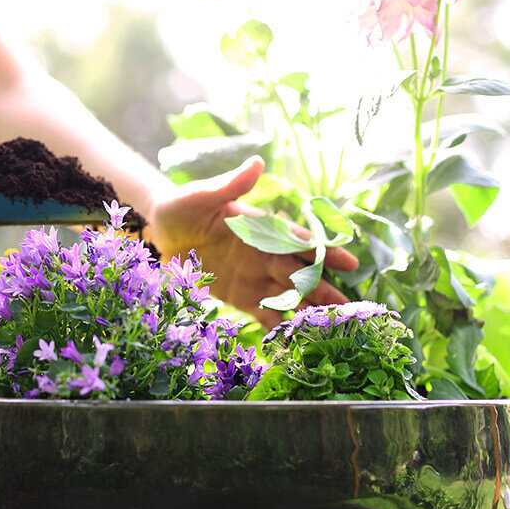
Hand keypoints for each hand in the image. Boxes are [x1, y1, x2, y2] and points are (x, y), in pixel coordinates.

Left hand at [144, 156, 358, 328]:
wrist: (158, 231)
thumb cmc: (181, 207)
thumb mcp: (202, 195)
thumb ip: (230, 185)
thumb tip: (256, 163)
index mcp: (262, 229)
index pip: (300, 241)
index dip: (325, 252)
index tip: (350, 263)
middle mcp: (265, 255)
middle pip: (301, 274)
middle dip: (325, 289)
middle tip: (350, 308)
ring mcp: (254, 277)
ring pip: (289, 296)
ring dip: (308, 311)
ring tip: (331, 329)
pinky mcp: (240, 296)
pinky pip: (264, 313)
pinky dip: (278, 328)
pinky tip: (296, 345)